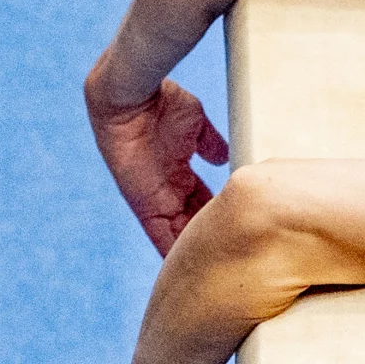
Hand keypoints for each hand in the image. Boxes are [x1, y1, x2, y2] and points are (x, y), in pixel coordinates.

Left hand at [89, 70, 227, 252]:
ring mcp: (154, 197)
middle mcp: (166, 189)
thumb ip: (209, 143)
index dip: (212, 217)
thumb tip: (223, 157)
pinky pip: (158, 234)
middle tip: (229, 254)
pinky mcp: (143, 204)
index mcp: (178, 172)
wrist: (133, 96)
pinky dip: (171, 250)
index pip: (199, 203)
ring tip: (215, 265)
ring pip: (178, 233)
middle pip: (191, 222)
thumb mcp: (195, 125)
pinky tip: (188, 267)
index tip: (230, 231)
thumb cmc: (160, 102)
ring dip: (194, 248)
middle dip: (207, 238)